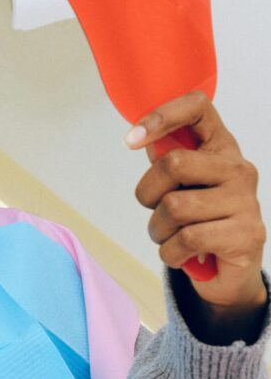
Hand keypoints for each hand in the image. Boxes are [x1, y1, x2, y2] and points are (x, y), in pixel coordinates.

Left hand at [128, 92, 266, 340]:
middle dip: (147, 194)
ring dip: (158, 230)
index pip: (197, 107)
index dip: (160, 116)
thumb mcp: (180, 184)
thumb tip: (140, 137)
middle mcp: (238, 168)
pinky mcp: (247, 234)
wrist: (229, 271)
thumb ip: (165, 158)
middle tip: (155, 210)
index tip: (131, 140)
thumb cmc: (198, 220)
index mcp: (220, 147)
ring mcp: (246, 201)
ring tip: (171, 236)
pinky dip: (170, 253)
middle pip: (172, 163)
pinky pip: (187, 238)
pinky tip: (182, 254)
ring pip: (174, 206)